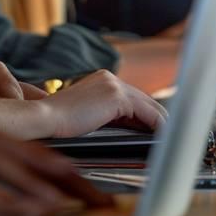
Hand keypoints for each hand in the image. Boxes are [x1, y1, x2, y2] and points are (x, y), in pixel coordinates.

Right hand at [34, 70, 165, 138]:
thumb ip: (107, 114)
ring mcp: (114, 84)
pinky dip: (158, 126)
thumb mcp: (88, 114)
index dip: (147, 115)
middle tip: (169, 136)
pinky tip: (163, 137)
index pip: (133, 98)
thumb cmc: (60, 123)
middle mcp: (109, 77)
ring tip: (170, 138)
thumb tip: (130, 126)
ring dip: (161, 123)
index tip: (156, 129)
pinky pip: (148, 113)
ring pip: (149, 105)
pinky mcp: (117, 97)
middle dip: (158, 118)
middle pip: (145, 100)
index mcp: (102, 79)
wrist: (45, 119)